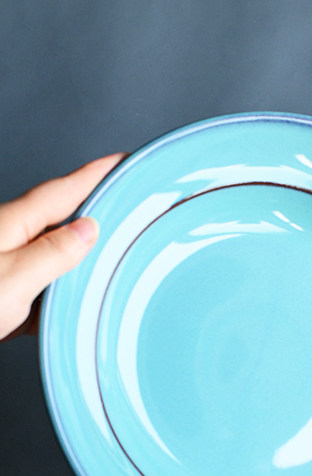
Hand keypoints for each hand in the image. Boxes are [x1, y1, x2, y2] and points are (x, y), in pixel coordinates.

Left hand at [0, 153, 123, 339]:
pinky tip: (70, 305)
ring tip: (108, 259)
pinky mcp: (0, 293)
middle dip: (93, 210)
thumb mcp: (14, 279)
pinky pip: (40, 285)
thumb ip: (54, 252)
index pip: (64, 192)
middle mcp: (7, 239)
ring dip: (80, 256)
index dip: (95, 174)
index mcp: (12, 226)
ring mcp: (3, 266)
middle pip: (59, 219)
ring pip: (52, 254)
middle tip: (125, 205)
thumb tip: (88, 229)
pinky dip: (61, 292)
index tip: (121, 160)